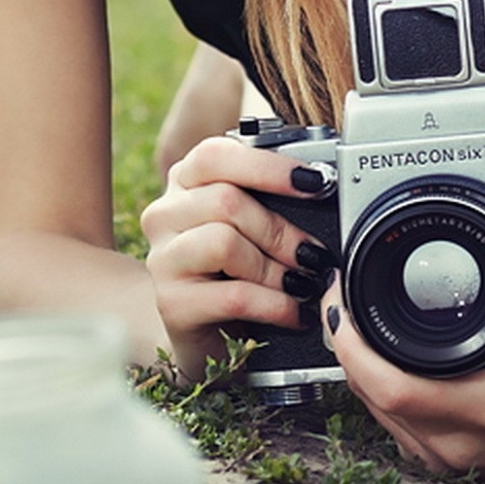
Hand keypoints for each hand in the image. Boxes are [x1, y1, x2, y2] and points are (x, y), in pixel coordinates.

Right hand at [140, 136, 336, 379]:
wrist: (201, 329)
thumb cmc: (232, 267)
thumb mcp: (247, 223)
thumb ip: (267, 197)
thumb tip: (322, 182)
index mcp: (184, 181)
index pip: (216, 155)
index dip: (269, 167)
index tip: (316, 183)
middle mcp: (165, 214)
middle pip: (225, 201)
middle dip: (280, 230)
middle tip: (314, 253)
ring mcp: (163, 259)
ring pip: (225, 243)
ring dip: (276, 269)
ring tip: (302, 285)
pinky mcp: (172, 303)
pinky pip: (234, 296)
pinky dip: (275, 304)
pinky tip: (294, 312)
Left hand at [322, 231, 484, 483]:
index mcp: (480, 407)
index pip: (391, 388)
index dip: (354, 346)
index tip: (342, 302)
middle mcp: (452, 439)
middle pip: (367, 394)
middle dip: (346, 343)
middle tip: (340, 297)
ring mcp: (440, 453)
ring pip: (370, 407)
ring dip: (354, 363)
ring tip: (349, 317)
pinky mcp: (435, 456)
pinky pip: (384, 417)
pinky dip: (371, 383)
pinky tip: (372, 353)